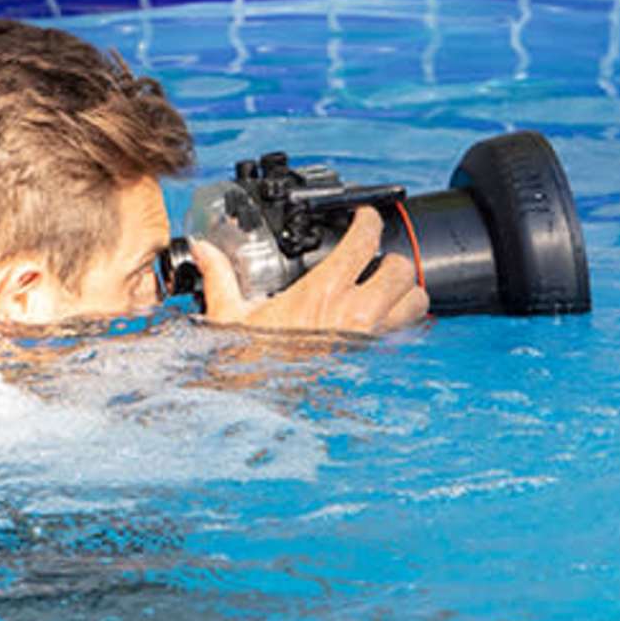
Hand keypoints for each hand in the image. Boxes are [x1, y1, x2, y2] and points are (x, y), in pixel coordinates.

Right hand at [191, 209, 427, 339]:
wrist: (270, 404)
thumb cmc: (255, 361)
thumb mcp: (231, 314)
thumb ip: (220, 275)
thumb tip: (202, 248)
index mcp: (323, 292)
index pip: (362, 243)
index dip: (370, 221)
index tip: (366, 216)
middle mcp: (355, 313)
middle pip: (401, 270)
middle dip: (393, 258)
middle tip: (379, 256)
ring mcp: (370, 338)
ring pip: (416, 303)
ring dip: (408, 291)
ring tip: (391, 286)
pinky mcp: (376, 360)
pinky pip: (407, 334)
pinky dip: (404, 322)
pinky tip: (387, 318)